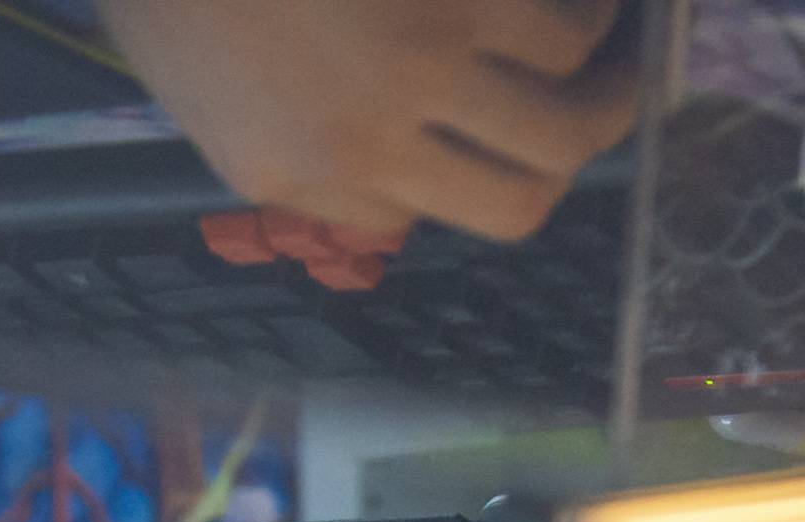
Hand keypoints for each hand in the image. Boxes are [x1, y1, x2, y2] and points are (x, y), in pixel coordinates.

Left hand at [100, 0, 641, 246]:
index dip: (446, 170)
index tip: (469, 129)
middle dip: (569, 158)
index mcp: (287, 171)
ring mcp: (420, 68)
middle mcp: (363, 141)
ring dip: (597, 77)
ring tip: (604, 39)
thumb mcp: (199, 84)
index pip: (406, 218)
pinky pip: (564, 33)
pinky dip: (590, 14)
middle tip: (602, 108)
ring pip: (560, 122)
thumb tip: (388, 176)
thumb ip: (288, 141)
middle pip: (520, 201)